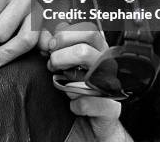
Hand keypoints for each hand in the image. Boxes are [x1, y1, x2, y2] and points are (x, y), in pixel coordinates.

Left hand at [47, 22, 132, 141]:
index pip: (88, 28)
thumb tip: (46, 32)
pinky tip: (73, 107)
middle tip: (52, 63)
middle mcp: (108, 65)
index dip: (66, 33)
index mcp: (99, 53)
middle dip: (64, 48)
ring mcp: (112, 85)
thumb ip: (59, 50)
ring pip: (92, 63)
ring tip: (60, 83)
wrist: (91, 133)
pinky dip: (76, 104)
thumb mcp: (66, 71)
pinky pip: (91, 100)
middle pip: (92, 37)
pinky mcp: (111, 110)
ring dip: (68, 72)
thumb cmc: (78, 98)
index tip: (51, 45)